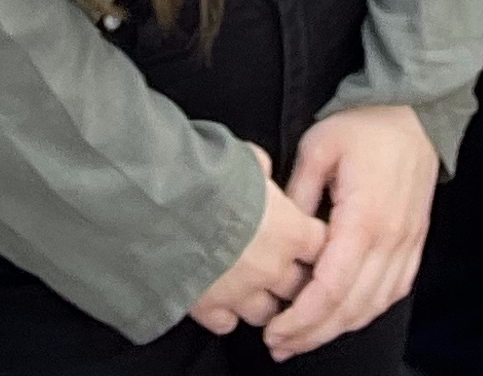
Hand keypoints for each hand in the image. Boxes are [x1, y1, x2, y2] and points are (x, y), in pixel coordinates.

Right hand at [185, 162, 327, 336]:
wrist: (161, 206)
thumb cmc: (205, 176)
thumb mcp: (241, 157)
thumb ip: (258, 168)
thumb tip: (260, 168)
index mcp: (289, 230)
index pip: (320, 244)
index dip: (313, 240)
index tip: (306, 237)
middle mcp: (272, 267)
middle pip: (299, 286)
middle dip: (292, 277)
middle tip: (280, 265)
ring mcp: (241, 293)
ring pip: (267, 313)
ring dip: (261, 301)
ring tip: (250, 286)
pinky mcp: (209, 309)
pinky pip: (227, 324)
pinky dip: (225, 315)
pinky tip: (219, 300)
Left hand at [259, 105, 436, 356]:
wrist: (413, 111)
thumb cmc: (366, 124)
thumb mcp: (317, 148)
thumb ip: (297, 196)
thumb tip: (279, 234)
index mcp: (364, 217)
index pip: (331, 288)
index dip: (301, 318)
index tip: (275, 329)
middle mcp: (390, 238)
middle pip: (351, 307)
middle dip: (312, 334)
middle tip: (280, 344)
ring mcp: (407, 243)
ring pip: (373, 306)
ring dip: (337, 329)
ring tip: (304, 338)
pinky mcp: (414, 243)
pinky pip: (394, 291)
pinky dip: (367, 312)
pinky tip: (345, 317)